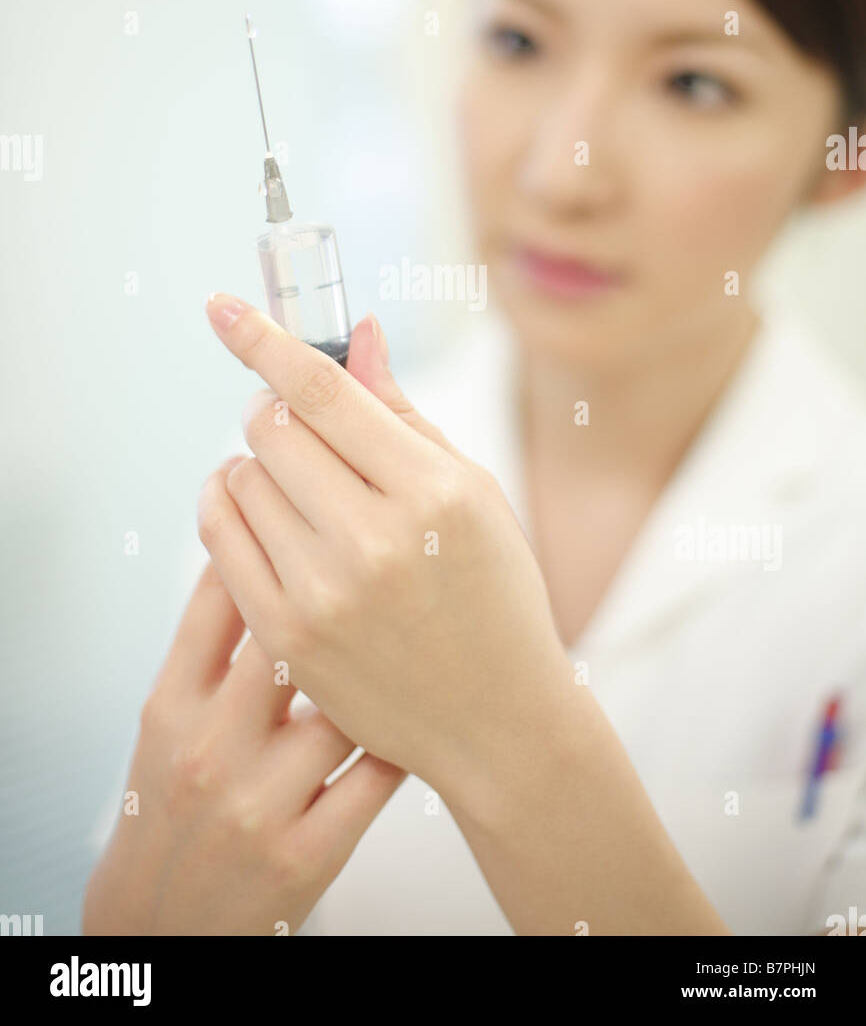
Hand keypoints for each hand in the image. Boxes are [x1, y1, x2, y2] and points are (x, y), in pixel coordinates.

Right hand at [82, 548, 404, 935]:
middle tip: (391, 560)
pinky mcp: (307, 854)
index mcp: (170, 704)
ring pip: (342, 705)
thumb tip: (267, 532)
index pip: (219, 595)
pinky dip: (404, 734)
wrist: (169, 919)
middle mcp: (209, 749)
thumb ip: (212, 637)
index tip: (323, 505)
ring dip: (386, 663)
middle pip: (286, 637)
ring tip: (417, 627)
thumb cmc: (178, 795)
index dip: (277, 537)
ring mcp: (258, 804)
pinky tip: (422, 704)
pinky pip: (376, 775)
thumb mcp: (170, 715)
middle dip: (344, 590)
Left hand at [199, 295, 575, 811]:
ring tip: (298, 488)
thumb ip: (404, 412)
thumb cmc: (495, 592)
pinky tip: (262, 510)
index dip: (263, 339)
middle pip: (272, 427)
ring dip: (259, 464)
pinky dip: (231, 507)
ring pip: (242, 478)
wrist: (498, 719)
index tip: (222, 307)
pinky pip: (220, 539)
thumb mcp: (474, 492)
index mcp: (432, 490)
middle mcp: (373, 540)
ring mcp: (323, 594)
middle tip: (301, 426)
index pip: (323, 390)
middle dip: (277, 411)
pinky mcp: (288, 637)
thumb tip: (357, 333)